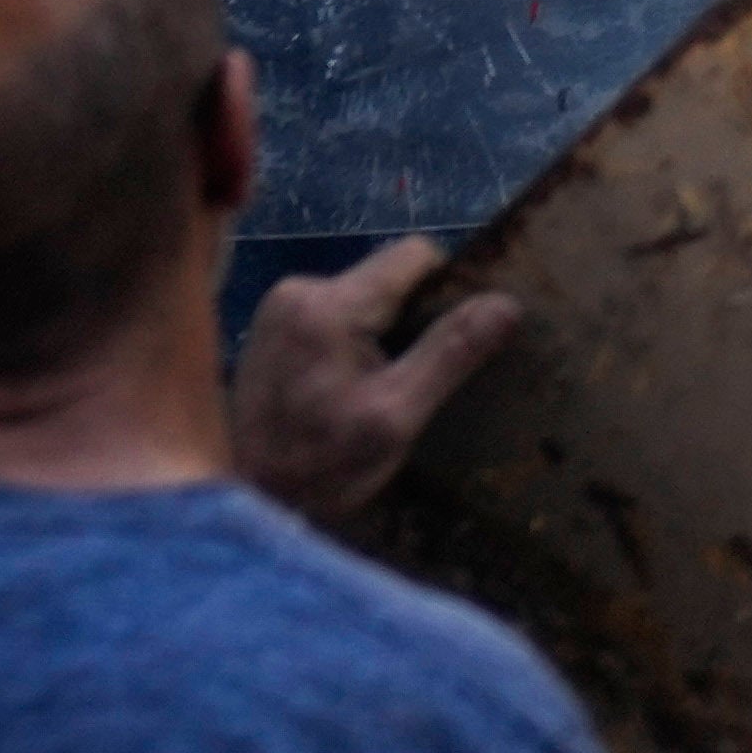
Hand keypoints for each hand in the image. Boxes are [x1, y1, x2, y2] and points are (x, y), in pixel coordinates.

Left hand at [227, 235, 517, 534]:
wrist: (244, 496)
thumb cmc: (321, 466)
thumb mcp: (396, 417)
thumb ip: (450, 354)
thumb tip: (506, 304)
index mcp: (330, 304)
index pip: (414, 255)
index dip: (447, 289)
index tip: (454, 339)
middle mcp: (299, 289)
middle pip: (388, 277)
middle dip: (413, 318)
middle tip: (415, 376)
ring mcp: (280, 306)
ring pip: (364, 296)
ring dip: (384, 333)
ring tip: (379, 388)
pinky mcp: (272, 326)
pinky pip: (336, 314)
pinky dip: (355, 342)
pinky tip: (348, 387)